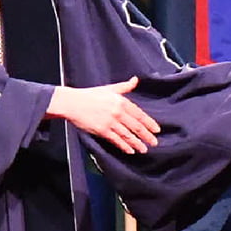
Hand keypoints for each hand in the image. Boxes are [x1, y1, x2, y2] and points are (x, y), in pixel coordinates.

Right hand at [45, 77, 160, 154]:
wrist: (73, 103)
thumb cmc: (91, 95)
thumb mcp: (109, 88)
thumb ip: (124, 86)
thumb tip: (135, 80)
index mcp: (121, 101)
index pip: (140, 114)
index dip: (149, 123)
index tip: (157, 130)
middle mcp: (118, 112)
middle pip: (136, 126)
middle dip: (147, 136)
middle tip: (154, 143)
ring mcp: (110, 122)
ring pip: (128, 135)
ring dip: (137, 143)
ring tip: (144, 149)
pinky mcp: (102, 130)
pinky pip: (116, 140)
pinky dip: (124, 146)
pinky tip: (130, 150)